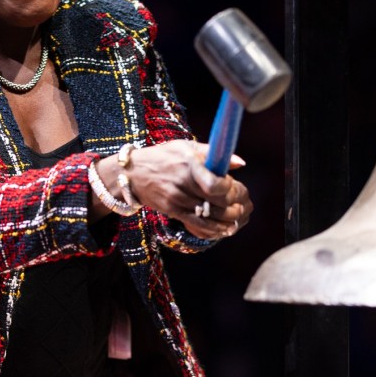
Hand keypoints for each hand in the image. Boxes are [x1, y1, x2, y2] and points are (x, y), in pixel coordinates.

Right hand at [94, 139, 251, 239]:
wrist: (134, 173)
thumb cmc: (164, 156)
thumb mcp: (186, 147)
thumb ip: (212, 154)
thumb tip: (240, 163)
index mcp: (189, 165)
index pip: (215, 184)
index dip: (231, 188)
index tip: (235, 185)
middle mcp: (182, 184)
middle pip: (216, 203)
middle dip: (234, 205)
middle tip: (242, 203)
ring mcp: (177, 200)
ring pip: (209, 217)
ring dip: (228, 220)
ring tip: (237, 217)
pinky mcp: (173, 211)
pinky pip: (197, 225)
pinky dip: (214, 229)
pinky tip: (224, 228)